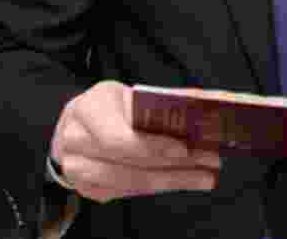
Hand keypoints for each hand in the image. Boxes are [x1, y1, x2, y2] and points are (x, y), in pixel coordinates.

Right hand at [49, 80, 221, 202]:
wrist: (77, 125)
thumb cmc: (111, 107)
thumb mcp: (132, 94)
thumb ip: (166, 100)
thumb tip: (211, 103)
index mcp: (87, 109)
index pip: (118, 137)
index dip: (151, 146)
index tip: (183, 149)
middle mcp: (75, 141)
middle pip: (130, 163)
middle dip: (175, 165)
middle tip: (209, 162)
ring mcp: (77, 170)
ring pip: (131, 182)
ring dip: (173, 180)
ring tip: (205, 177)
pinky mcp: (87, 189)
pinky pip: (128, 192)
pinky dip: (159, 186)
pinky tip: (183, 180)